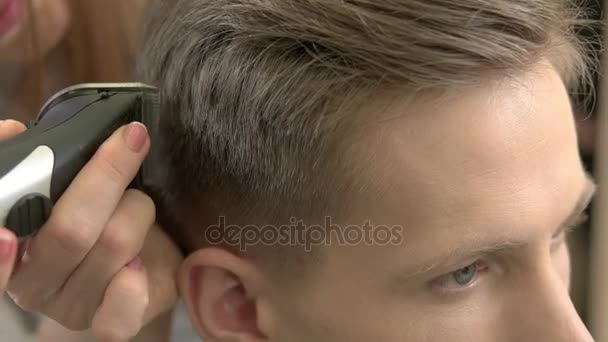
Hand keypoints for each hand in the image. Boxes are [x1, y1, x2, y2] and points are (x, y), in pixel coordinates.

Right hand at [0, 119, 182, 340]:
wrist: (142, 264)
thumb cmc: (96, 217)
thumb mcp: (65, 188)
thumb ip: (34, 165)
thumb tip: (11, 131)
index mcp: (10, 248)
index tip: (5, 228)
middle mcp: (33, 285)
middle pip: (70, 231)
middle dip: (108, 175)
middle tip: (132, 138)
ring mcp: (71, 307)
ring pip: (113, 244)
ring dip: (137, 208)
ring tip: (138, 201)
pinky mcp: (110, 323)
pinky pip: (119, 315)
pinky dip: (133, 284)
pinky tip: (139, 265)